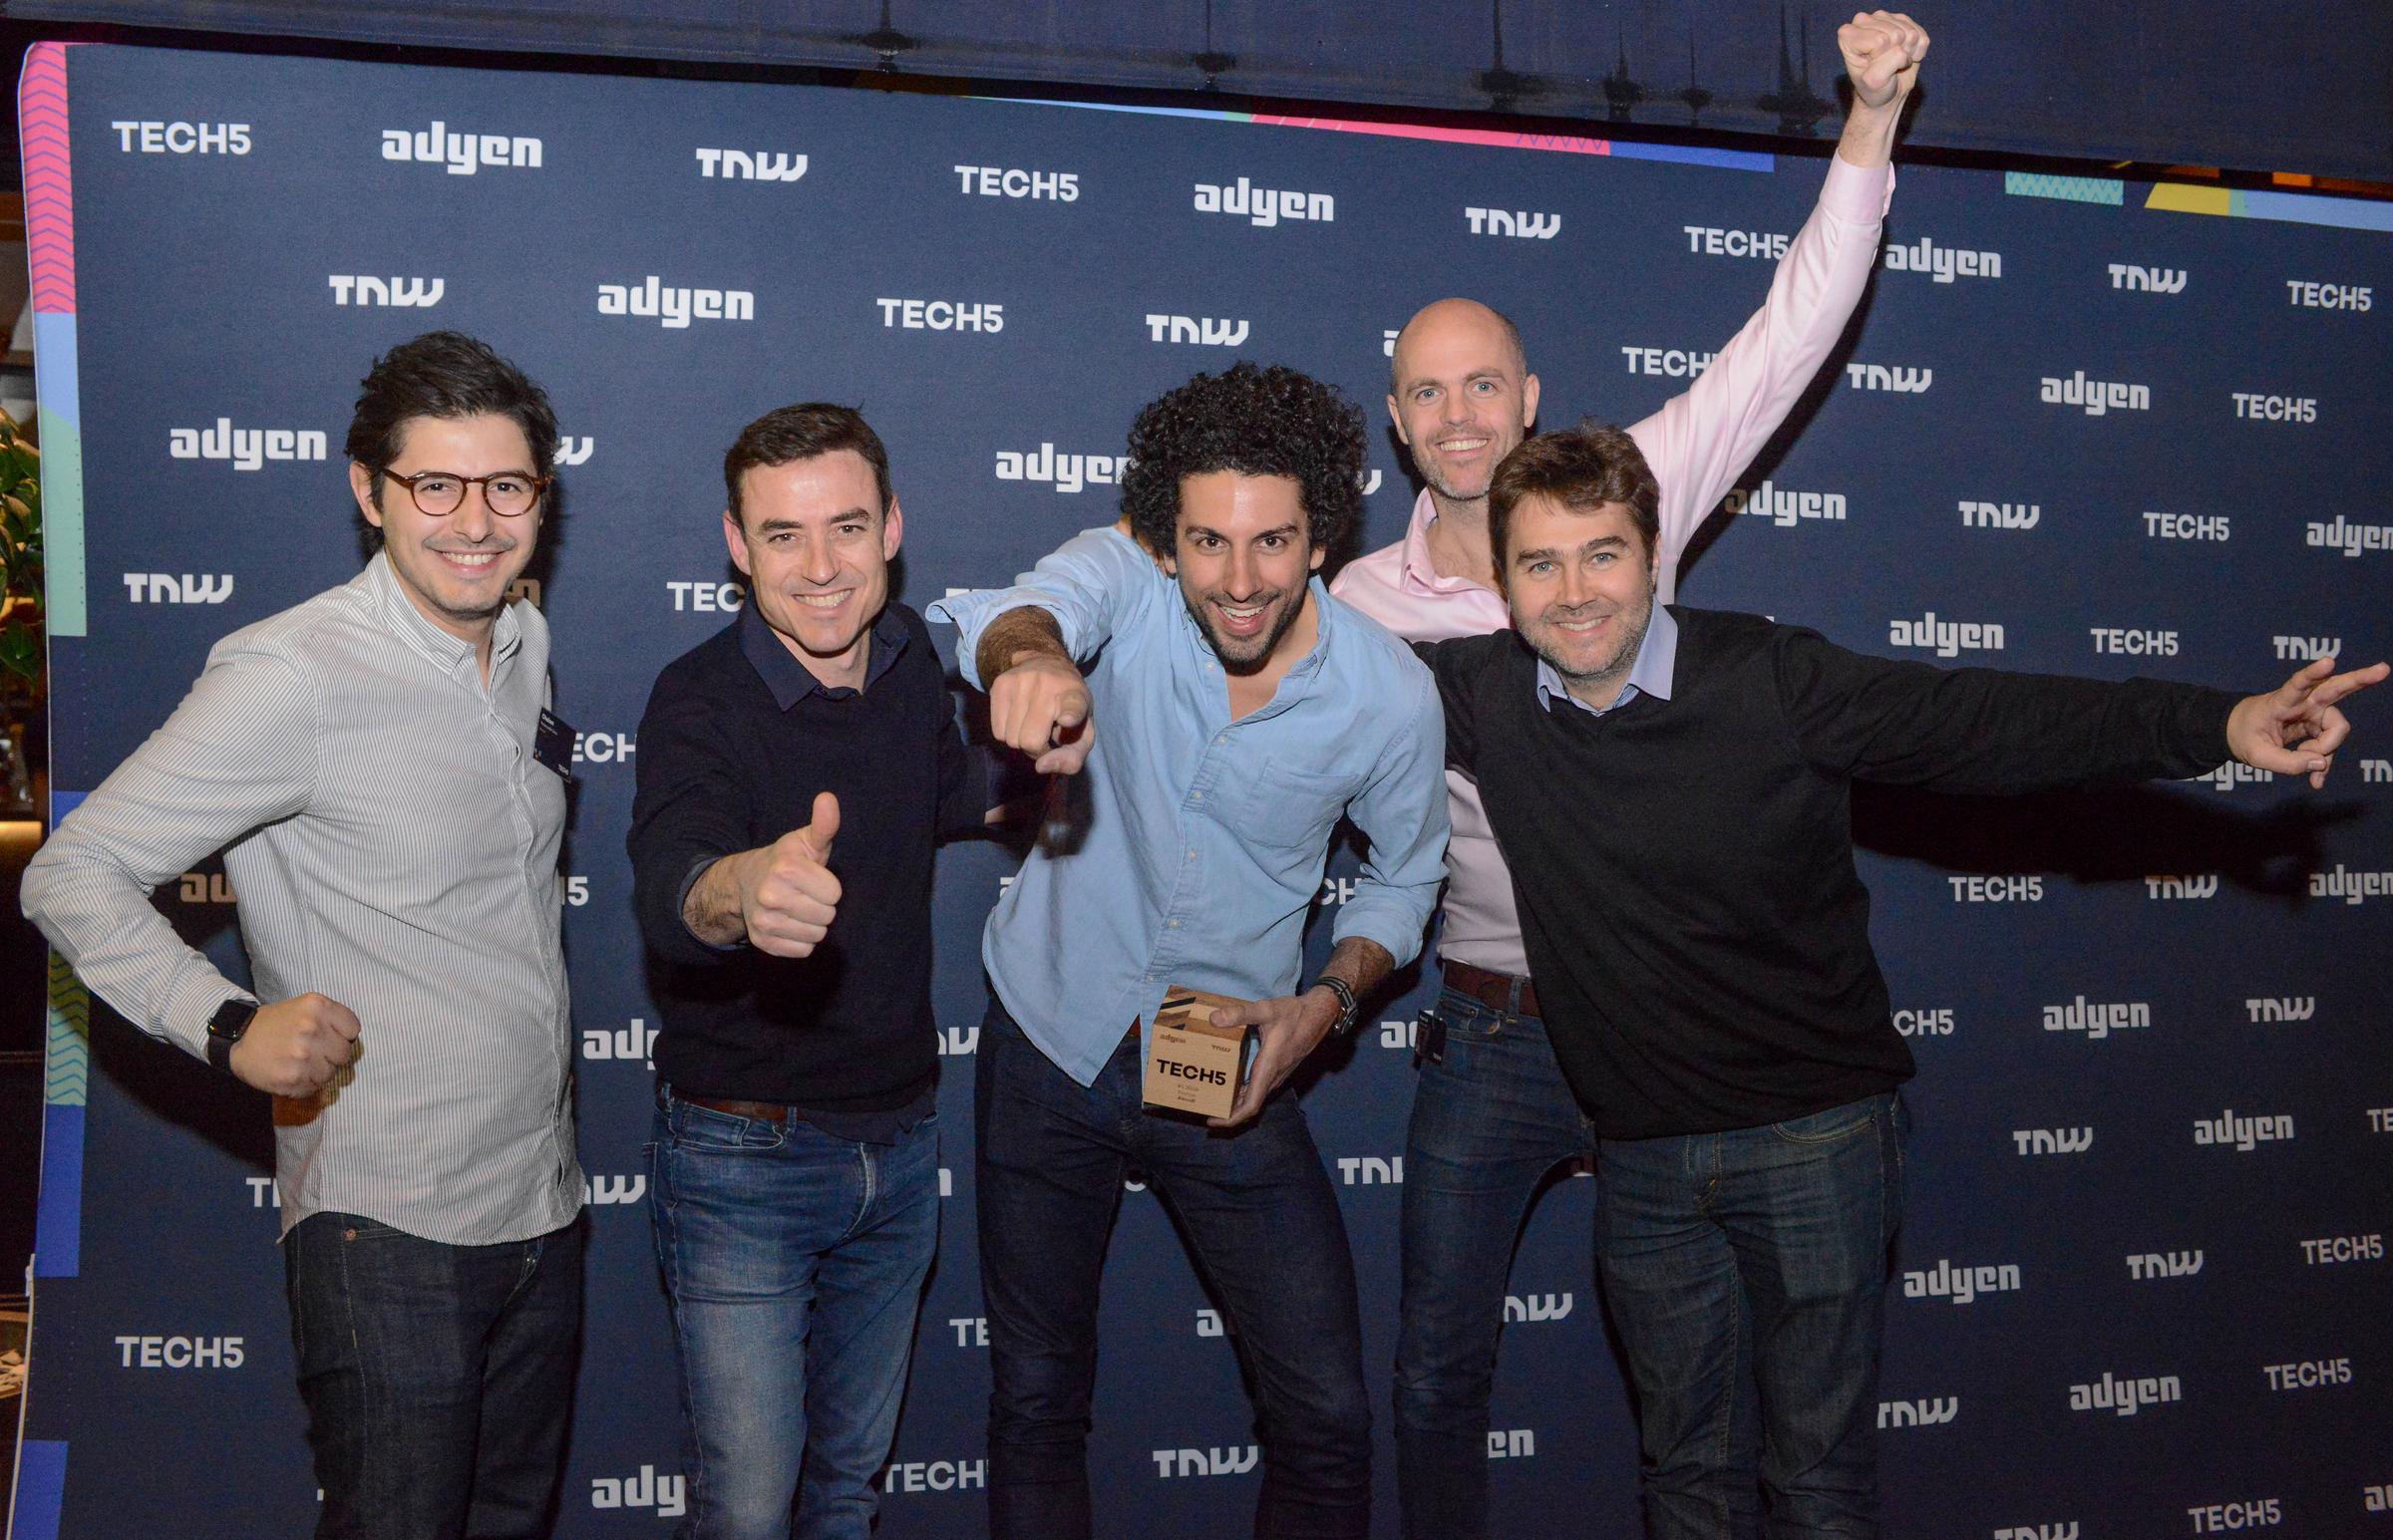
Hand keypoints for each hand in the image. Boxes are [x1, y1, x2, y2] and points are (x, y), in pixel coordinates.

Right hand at [228, 992, 361, 1096]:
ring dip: (317, 1072)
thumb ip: (331, 1018)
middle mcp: (312, 1029)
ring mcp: (302, 1055)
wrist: (237, 1037)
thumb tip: (351, 1041)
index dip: (342, 1035)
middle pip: (344, 1053)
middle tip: (311, 1051)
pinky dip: (304, 1085)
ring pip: (330, 1073)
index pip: (353, 1029)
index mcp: (318, 1006)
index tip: (328, 1036)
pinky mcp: (292, 1078)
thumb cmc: (276, 1022)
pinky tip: (290, 1072)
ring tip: (298, 1062)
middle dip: (331, 1055)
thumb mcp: (305, 1006)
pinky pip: (313, 1088)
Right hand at [736, 791, 842, 955]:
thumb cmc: (787, 861)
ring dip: (812, 923)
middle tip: (804, 894)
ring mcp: (764, 922)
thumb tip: (828, 798)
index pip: (834, 894)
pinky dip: (801, 940)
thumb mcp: (806, 840)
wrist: (746, 883)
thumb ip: (824, 824)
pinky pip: (804, 950)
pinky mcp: (763, 942)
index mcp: (786, 869)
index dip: (828, 886)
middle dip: (821, 905)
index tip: (812, 878)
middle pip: (827, 916)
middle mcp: (771, 896)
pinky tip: (789, 923)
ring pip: (817, 935)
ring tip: (797, 908)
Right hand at [990, 655, 1094, 774]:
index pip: (1073, 707)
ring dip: (1021, 741)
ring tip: (1033, 725)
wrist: (1047, 663)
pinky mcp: (1000, 684)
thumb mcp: (1082, 734)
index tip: (1069, 719)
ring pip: (1010, 739)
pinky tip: (1019, 719)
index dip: (1071, 715)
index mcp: (1076, 697)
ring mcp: (1021, 682)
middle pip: (1030, 741)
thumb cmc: (1068, 708)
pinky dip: (1007, 734)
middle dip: (1036, 749)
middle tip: (1045, 738)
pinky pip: (997, 732)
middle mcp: (1048, 685)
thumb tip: (1041, 767)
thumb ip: (1072, 758)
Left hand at [1204, 987, 1340, 1127]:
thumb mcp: (1267, 1010)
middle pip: (1250, 1105)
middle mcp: (1273, 1076)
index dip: (1232, 1118)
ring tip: (1214, 1098)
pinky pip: (1259, 1087)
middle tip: (1205, 1107)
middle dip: (1228, 1112)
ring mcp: (1277, 1074)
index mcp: (1268, 1068)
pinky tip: (1232, 1081)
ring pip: (1255, 1096)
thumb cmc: (1295, 1014)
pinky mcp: (1278, 1068)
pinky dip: (1244, 1091)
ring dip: (1236, 1102)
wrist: (1320, 1014)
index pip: (1251, 1105)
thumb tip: (1214, 1019)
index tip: (1213, 1120)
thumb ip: (1241, 1013)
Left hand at [1839, 11, 1928, 110]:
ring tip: (1894, 61)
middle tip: (1885, 65)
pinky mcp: (1904, 21)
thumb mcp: (1875, 81)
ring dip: (1907, 53)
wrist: (1886, 93)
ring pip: (1910, 34)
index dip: (1881, 58)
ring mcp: (1885, 18)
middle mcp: (1864, 21)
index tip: (1872, 67)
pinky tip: (1905, 56)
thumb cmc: (1873, 88)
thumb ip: (1885, 64)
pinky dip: (1917, 52)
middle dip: (1895, 55)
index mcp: (1848, 34)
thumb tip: (1903, 51)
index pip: (1880, 40)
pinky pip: (1922, 37)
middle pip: (1896, 35)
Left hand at [2226, 657, 2389, 788]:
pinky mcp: (2319, 726)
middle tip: (2383, 669)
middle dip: (2360, 679)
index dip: (2313, 673)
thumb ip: (2287, 763)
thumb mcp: (2256, 756)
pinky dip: (2324, 762)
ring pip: (2336, 729)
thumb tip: (2321, 762)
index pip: (2298, 684)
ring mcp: (2314, 713)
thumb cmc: (2244, 736)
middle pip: (2335, 688)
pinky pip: (2330, 744)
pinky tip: (2316, 779)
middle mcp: (2303, 702)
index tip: (2328, 661)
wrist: (2238, 733)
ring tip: (2303, 762)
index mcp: (2281, 701)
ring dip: (2325, 750)